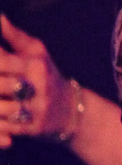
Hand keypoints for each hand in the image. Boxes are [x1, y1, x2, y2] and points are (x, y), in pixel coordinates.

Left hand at [0, 15, 77, 147]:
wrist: (72, 111)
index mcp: (36, 65)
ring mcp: (37, 110)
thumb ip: (13, 36)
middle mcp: (38, 87)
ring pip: (0, 108)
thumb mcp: (36, 52)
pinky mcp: (34, 128)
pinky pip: (6, 127)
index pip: (1, 60)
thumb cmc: (47, 76)